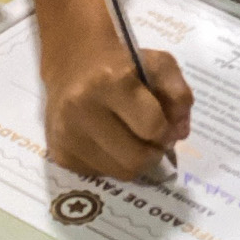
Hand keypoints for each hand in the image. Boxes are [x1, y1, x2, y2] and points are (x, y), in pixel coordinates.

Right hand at [41, 38, 191, 180]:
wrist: (73, 66)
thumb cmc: (122, 65)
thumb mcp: (159, 65)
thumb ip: (179, 95)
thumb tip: (179, 134)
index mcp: (110, 81)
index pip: (153, 127)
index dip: (166, 131)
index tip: (164, 126)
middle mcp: (82, 109)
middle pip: (136, 159)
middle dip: (153, 153)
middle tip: (152, 140)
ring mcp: (67, 134)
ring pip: (121, 173)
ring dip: (134, 161)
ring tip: (132, 140)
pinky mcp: (60, 154)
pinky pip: (101, 174)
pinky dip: (112, 163)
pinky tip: (109, 142)